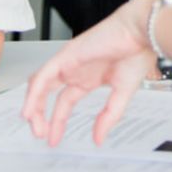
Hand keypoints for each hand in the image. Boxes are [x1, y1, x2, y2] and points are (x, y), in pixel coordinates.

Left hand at [24, 0, 159, 146]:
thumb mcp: (122, 93)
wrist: (141, 33)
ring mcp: (68, 63)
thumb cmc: (138, 53)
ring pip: (40, 85)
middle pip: (47, 94)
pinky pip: (42, 77)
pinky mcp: (65, 56)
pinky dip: (34, 94)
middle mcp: (75, 71)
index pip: (65, 103)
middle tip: (40, 135)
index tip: (54, 139)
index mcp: (89, 78)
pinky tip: (30, 110)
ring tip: (32, 124)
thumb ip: (109, 116)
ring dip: (33, 105)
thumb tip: (99, 138)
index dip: (58, 122)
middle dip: (41, 116)